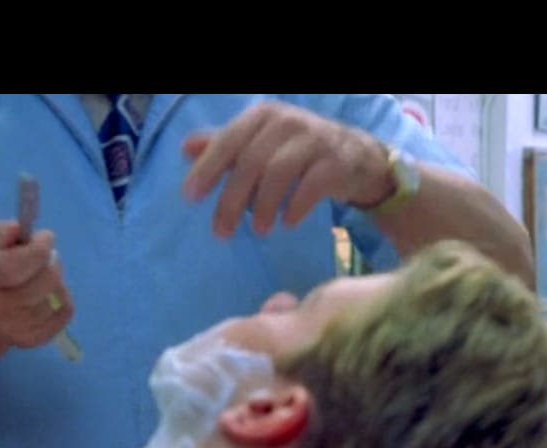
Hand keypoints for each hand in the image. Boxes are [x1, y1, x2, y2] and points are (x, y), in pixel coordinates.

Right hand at [0, 221, 74, 353]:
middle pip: (45, 279)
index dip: (38, 249)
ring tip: (41, 275)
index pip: (14, 265)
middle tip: (46, 256)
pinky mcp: (32, 339)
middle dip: (52, 262)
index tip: (46, 237)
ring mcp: (14, 327)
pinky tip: (46, 294)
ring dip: (56, 280)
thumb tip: (17, 229)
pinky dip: (62, 298)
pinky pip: (65, 311)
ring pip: (56, 295)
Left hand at [182, 102, 394, 238]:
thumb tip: (186, 148)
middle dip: (232, 200)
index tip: (190, 197)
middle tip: (221, 231)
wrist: (360, 158)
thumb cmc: (301, 151)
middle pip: (251, 162)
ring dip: (264, 206)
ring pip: (279, 173)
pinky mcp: (337, 162)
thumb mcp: (263, 142)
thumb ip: (226, 145)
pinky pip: (311, 187)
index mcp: (264, 116)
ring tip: (259, 231)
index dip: (208, 169)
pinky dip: (296, 207)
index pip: (228, 141)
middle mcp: (288, 122)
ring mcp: (315, 140)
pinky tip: (288, 223)